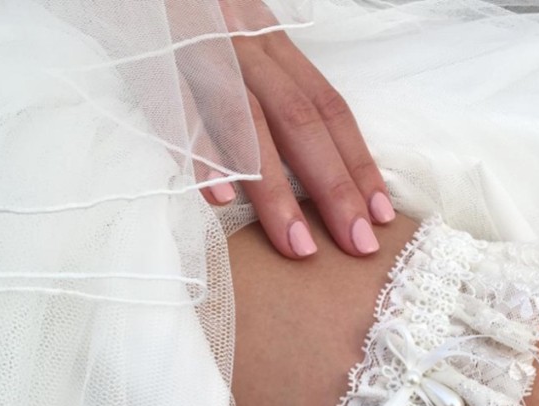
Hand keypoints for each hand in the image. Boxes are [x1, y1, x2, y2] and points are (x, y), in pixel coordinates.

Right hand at [202, 27, 394, 258]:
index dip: (358, 164)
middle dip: (333, 189)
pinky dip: (203, 156)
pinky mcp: (159, 65)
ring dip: (276, 191)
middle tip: (356, 243)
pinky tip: (222, 199)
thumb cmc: (199, 28)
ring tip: (297, 245)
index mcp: (274, 52)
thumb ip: (278, 97)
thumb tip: (320, 169)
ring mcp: (205, 58)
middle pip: (300, 122)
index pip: (329, 110)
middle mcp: (247, 52)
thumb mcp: (249, 50)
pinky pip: (182, 114)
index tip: (379, 216)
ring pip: (248, 123)